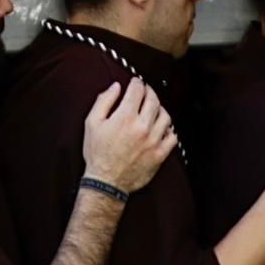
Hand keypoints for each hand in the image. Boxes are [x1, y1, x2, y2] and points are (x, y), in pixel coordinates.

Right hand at [78, 77, 179, 195]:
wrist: (106, 181)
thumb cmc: (97, 152)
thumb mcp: (92, 123)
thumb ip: (104, 101)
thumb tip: (116, 87)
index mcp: (125, 117)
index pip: (137, 90)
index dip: (136, 83)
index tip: (135, 82)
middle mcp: (142, 127)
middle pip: (153, 100)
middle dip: (149, 91)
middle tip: (145, 91)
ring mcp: (154, 141)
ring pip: (165, 116)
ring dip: (160, 108)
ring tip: (153, 108)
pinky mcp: (160, 154)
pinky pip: (173, 137)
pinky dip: (169, 129)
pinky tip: (161, 128)